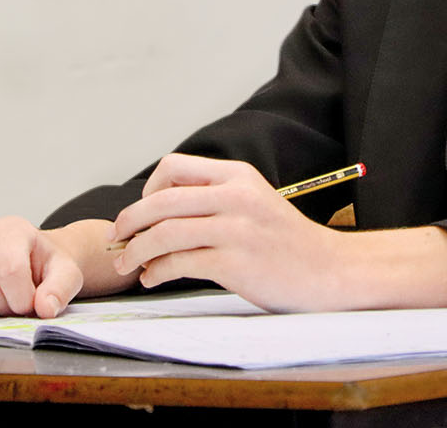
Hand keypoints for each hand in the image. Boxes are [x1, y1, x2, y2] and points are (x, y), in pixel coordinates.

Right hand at [0, 216, 86, 317]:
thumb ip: (61, 288)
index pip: (9, 269)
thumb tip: (45, 308)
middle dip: (4, 306)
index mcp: (9, 228)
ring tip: (0, 301)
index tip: (32, 303)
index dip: (22, 297)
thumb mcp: (67, 273)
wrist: (34, 265)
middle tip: (16, 303)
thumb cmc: (47, 266)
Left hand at [113, 153, 446, 312]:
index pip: (173, 167)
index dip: (148, 189)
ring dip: (135, 252)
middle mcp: (236, 196)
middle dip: (128, 222)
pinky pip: (178, 263)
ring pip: (163, 233)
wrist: (329, 269)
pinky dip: (156, 272)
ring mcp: (236, 229)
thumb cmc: (288, 241)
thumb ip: (215, 198)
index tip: (143, 211)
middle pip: (160, 201)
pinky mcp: (235, 263)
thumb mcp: (254, 202)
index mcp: (239, 175)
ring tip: (129, 264)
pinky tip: (154, 278)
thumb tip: (160, 209)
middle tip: (118, 239)